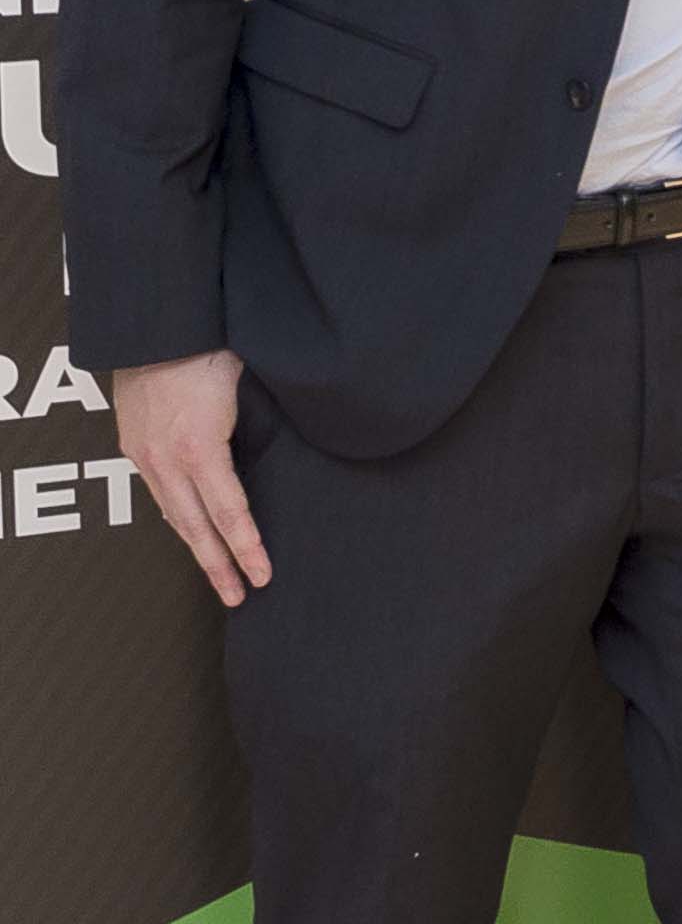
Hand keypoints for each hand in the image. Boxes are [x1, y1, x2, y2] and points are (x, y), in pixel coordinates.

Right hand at [109, 349, 268, 606]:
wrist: (155, 326)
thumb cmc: (211, 346)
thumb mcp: (251, 383)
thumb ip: (268, 423)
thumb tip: (306, 443)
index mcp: (200, 446)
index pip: (229, 511)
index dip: (247, 547)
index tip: (263, 575)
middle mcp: (167, 459)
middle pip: (195, 527)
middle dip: (219, 565)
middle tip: (240, 597)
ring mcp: (146, 455)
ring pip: (174, 516)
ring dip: (198, 548)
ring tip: (219, 578)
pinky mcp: (134, 447)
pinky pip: (159, 494)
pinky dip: (179, 519)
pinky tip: (193, 534)